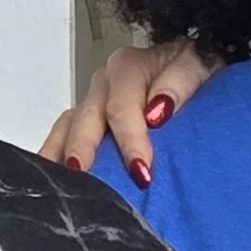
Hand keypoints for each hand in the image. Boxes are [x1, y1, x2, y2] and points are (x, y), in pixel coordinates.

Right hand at [40, 40, 217, 181]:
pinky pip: (64, 136)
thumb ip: (179, 82)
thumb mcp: (198, 65)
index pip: (120, 108)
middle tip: (85, 179)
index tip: (141, 173)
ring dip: (61, 155)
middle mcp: (103, 83)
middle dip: (85, 151)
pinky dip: (55, 155)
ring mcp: (92, 101)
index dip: (130, 141)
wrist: (193, 66)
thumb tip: (157, 111)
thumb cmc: (196, 68)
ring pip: (67, 128)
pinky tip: (52, 177)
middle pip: (86, 119)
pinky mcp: (88, 119)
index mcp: (127, 67)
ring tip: (59, 185)